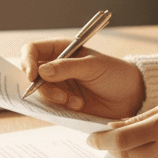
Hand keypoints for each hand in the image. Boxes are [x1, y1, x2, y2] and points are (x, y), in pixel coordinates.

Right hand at [20, 40, 144, 119]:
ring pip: (39, 93)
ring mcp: (58, 85)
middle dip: (42, 87)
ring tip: (77, 102)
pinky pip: (49, 106)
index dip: (27, 60)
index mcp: (62, 50)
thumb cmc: (115, 74)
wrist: (131, 97)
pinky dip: (61, 107)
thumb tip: (40, 71)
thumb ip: (67, 68)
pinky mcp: (62, 103)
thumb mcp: (93, 66)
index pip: (32, 50)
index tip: (32, 75)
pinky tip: (78, 105)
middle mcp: (56, 67)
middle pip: (30, 74)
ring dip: (55, 98)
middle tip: (60, 96)